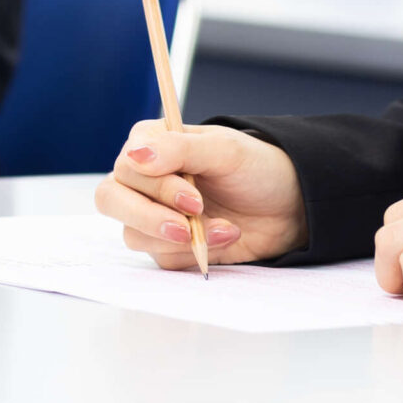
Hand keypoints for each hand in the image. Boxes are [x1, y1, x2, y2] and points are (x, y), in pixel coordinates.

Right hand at [94, 120, 307, 267]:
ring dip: (182, 237)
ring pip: (134, 234)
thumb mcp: (224, 150)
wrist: (290, 206)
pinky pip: (162, 258)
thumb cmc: (256, 167)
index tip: (194, 198)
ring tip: (225, 228)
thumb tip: (135, 155)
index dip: (155, 187)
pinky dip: (195, 252)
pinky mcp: (168, 246)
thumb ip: (179, 149)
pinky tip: (226, 237)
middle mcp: (145, 180)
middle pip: (112, 200)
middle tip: (186, 227)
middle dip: (149, 218)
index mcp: (152, 145)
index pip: (126, 166)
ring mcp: (154, 214)